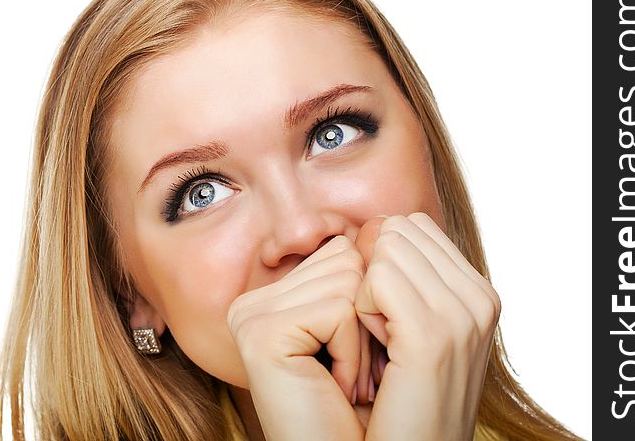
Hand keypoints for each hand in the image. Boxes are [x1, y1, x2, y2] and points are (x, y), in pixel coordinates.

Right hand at [227, 235, 367, 439]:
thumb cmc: (369, 411)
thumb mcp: (369, 330)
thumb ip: (364, 273)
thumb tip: (383, 223)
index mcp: (277, 297)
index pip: (347, 251)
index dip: (375, 303)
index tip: (363, 357)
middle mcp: (257, 301)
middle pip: (349, 259)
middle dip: (372, 319)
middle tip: (356, 374)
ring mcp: (252, 315)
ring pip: (349, 279)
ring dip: (365, 341)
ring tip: (345, 382)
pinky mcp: (259, 332)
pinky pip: (338, 309)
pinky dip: (353, 354)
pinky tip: (334, 387)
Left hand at [354, 213, 500, 440]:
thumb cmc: (399, 399)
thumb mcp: (412, 329)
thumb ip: (408, 279)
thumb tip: (372, 228)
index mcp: (478, 293)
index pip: (412, 225)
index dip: (381, 258)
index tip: (383, 312)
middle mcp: (479, 298)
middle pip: (397, 229)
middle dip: (373, 270)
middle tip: (379, 328)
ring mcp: (463, 315)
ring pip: (385, 247)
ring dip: (365, 291)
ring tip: (379, 342)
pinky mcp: (433, 335)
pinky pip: (375, 278)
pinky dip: (359, 309)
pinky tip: (374, 349)